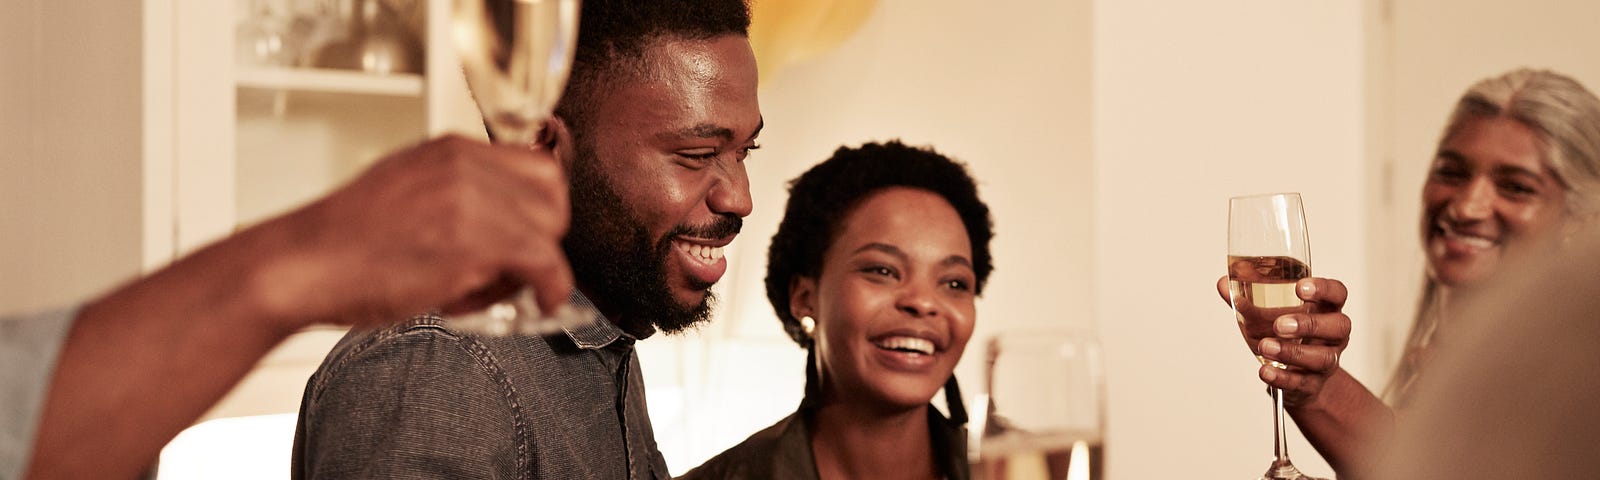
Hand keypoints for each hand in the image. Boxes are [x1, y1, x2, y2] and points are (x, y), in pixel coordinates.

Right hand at [248, 134, 572, 329]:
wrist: (299, 265)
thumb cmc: (344, 243)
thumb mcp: (406, 190)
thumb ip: (456, 193)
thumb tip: (505, 219)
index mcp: (450, 149)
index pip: (535, 166)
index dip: (539, 208)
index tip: (532, 236)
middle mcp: (465, 165)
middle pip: (552, 196)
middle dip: (541, 236)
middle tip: (509, 268)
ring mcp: (471, 200)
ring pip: (550, 231)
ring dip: (531, 268)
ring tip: (483, 289)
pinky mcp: (474, 241)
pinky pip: (547, 263)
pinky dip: (553, 288)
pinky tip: (540, 304)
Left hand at [1216, 275, 1352, 406]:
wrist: (1296, 376)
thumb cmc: (1284, 336)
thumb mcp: (1265, 314)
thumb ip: (1246, 298)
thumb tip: (1223, 283)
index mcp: (1326, 309)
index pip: (1337, 294)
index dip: (1323, 289)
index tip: (1300, 287)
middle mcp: (1333, 335)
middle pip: (1338, 326)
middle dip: (1309, 324)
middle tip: (1278, 324)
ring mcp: (1326, 361)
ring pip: (1322, 358)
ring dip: (1292, 352)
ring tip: (1265, 347)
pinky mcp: (1312, 384)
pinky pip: (1303, 383)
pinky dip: (1282, 378)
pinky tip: (1265, 371)